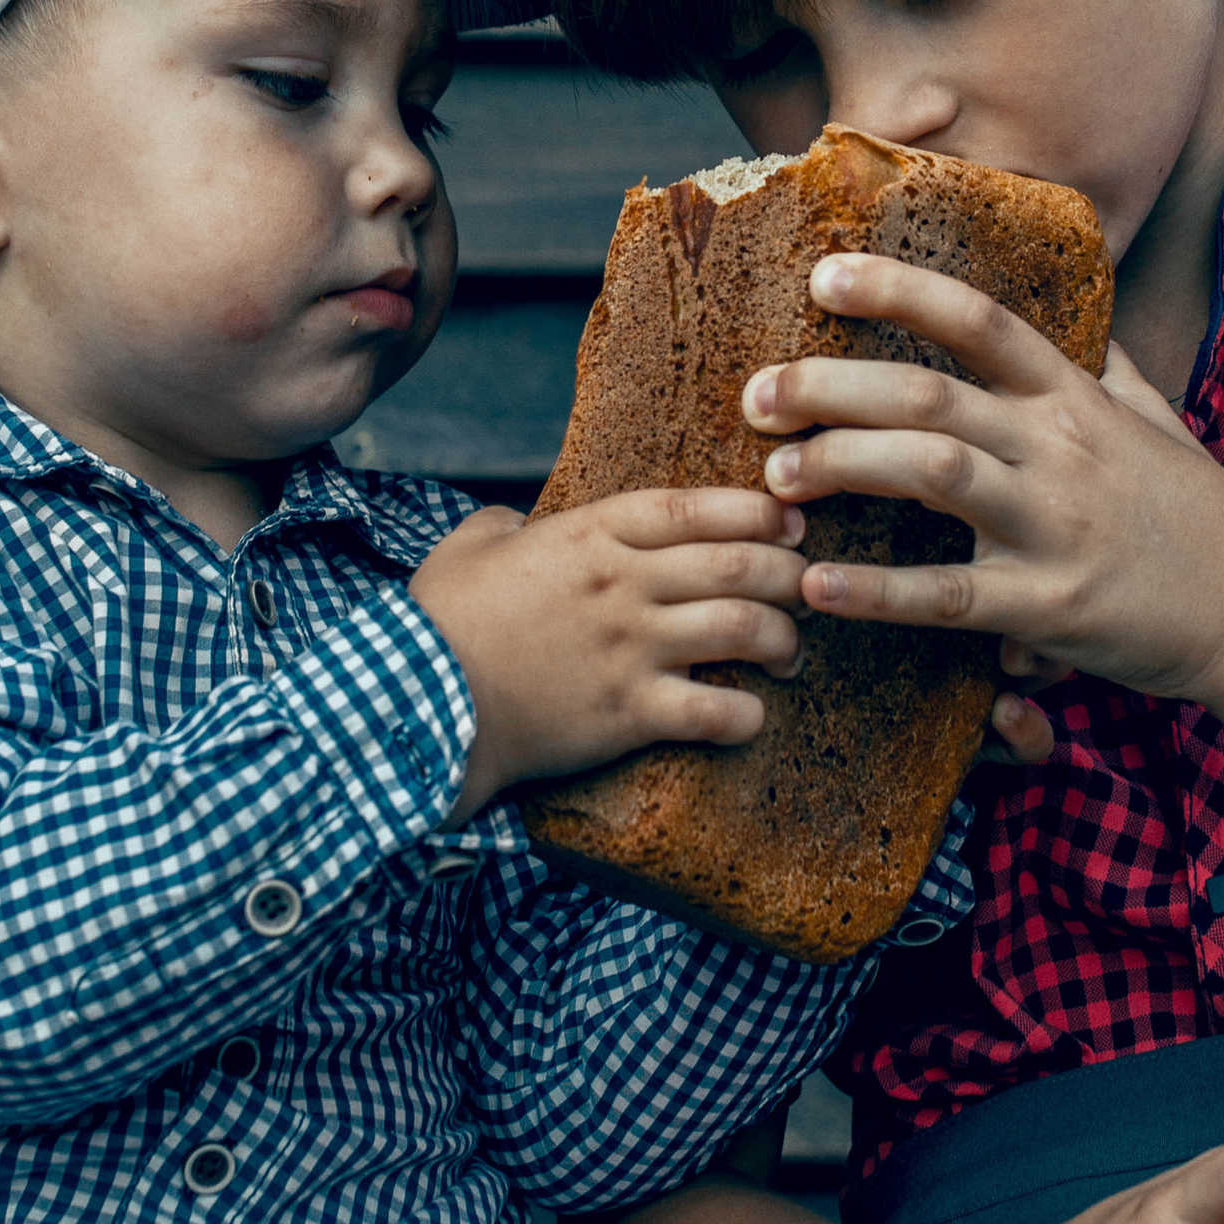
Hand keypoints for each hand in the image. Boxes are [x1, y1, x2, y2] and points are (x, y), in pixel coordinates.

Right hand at [410, 487, 809, 817]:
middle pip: (741, 563)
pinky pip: (719, 712)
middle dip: (789, 574)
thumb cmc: (438, 624)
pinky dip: (750, 714)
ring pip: (746, 628)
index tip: (788, 522)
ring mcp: (631, 648)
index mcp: (590, 534)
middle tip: (804, 591)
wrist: (419, 702)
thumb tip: (515, 520)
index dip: (756, 511)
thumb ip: (503, 523)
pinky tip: (753, 716)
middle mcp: (623, 584)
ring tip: (789, 655)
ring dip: (784, 641)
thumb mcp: (468, 547)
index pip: (696, 507)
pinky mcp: (630, 713)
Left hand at [744, 255, 1223, 701]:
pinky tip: (816, 584)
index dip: (899, 290)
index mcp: (1076, 400)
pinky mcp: (1050, 607)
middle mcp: (1060, 450)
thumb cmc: (1199, 515)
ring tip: (777, 474)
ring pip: (931, 473)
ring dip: (842, 465)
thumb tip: (1085, 308)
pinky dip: (876, 591)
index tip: (825, 276)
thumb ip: (1107, 365)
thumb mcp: (1157, 420)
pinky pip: (947, 596)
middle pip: (928, 395)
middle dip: (830, 387)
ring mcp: (1055, 526)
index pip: (979, 322)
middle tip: (758, 394)